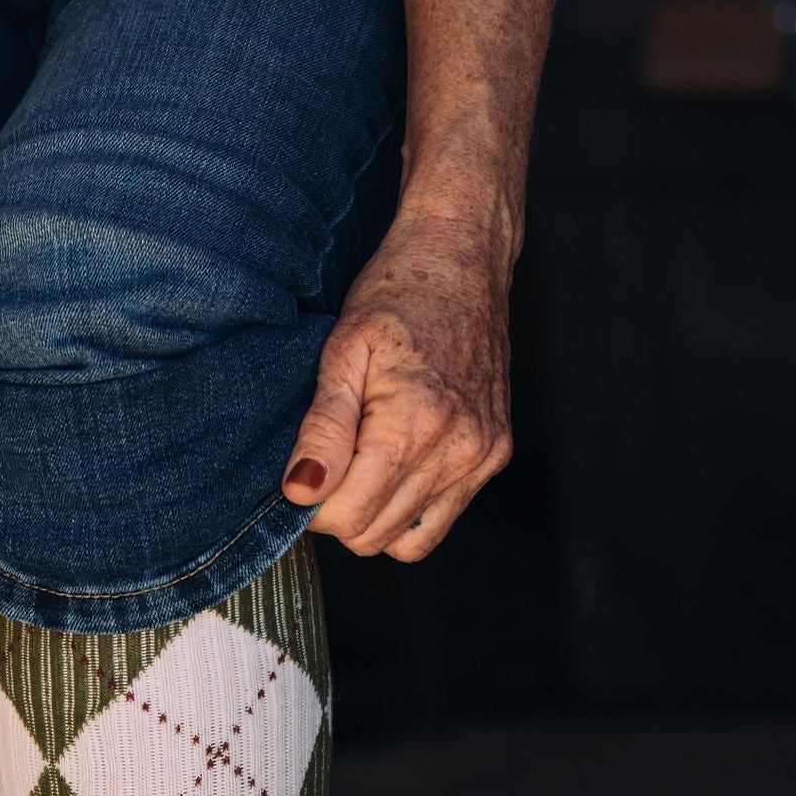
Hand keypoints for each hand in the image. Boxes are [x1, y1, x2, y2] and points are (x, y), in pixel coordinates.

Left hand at [283, 207, 517, 561]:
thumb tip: (300, 490)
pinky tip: (393, 467)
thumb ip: (323, 426)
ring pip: (408, 540)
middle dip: (339, 511)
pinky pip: (440, 520)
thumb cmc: (397, 291)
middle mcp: (458, 448)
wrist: (463, 255)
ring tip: (359, 463)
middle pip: (375, 536)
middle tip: (326, 462)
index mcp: (415, 422)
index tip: (302, 471)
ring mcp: (482, 456)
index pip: (348, 516)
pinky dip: (408, 510)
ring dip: (372, 516)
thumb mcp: (343, 349)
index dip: (312, 505)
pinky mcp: (495, 455)